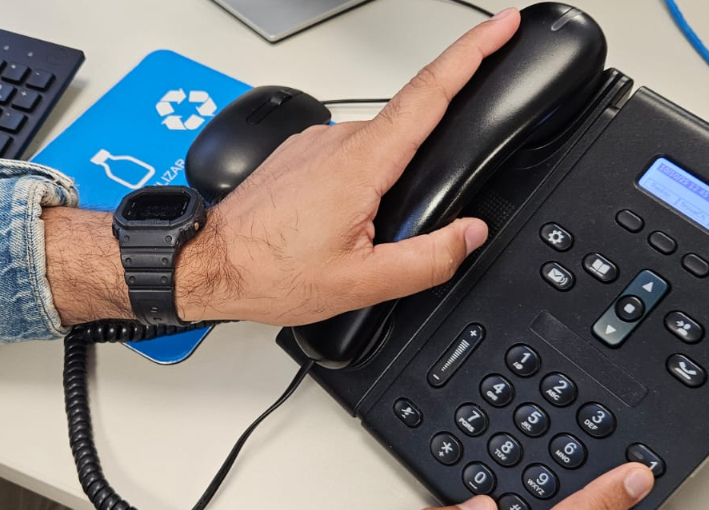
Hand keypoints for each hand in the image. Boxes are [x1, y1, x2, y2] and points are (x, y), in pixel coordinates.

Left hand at [173, 9, 520, 324]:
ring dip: (381, 186)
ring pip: (375, 151)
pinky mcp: (299, 154)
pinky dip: (355, 186)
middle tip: (394, 227)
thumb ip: (427, 259)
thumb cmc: (268, 269)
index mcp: (362, 163)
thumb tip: (469, 234)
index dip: (472, 53)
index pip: (430, 91)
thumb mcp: (361, 283)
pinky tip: (332, 225)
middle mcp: (338, 140)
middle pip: (408, 129)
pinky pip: (346, 158)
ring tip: (354, 239)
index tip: (500, 27)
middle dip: (422, 166)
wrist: (208, 265)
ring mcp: (315, 144)